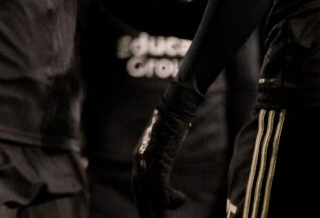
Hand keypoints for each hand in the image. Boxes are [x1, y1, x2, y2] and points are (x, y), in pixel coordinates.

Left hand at [131, 82, 203, 217]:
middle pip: (142, 200)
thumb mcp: (162, 145)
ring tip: (180, 199)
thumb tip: (162, 172)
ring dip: (170, 204)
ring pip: (156, 200)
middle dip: (148, 214)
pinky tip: (182, 197)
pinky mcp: (157, 168)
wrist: (172, 112)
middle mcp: (139, 166)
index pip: (137, 191)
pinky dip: (174, 199)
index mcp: (139, 161)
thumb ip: (158, 159)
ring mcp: (148, 168)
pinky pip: (164, 195)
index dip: (143, 206)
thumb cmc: (171, 125)